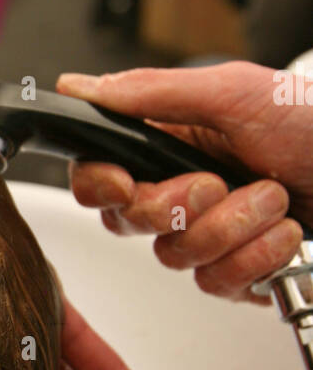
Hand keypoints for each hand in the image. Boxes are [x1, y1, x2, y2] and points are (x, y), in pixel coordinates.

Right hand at [58, 62, 312, 302]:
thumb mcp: (235, 91)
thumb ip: (152, 92)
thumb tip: (83, 87)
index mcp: (169, 142)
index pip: (99, 174)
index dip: (99, 184)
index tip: (122, 182)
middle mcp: (182, 190)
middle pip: (127, 221)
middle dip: (173, 207)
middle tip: (215, 184)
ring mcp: (210, 234)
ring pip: (175, 257)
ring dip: (231, 229)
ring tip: (273, 198)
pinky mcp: (239, 271)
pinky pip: (217, 283)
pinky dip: (256, 257)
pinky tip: (285, 233)